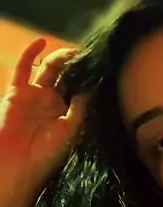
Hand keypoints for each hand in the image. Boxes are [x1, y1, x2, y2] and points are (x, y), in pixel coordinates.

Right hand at [0, 38, 85, 206]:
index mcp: (68, 113)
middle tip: (91, 55)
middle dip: (79, 65)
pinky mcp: (18, 91)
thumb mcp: (71, 130)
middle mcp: (53, 102)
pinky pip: (23, 68)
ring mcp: (35, 95)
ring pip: (50, 69)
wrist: (16, 165)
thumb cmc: (46, 154)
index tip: (102, 66)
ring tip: (75, 52)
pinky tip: (43, 41)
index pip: (81, 89)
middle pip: (68, 76)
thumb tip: (93, 85)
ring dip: (62, 58)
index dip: (90, 77)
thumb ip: (81, 107)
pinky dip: (31, 53)